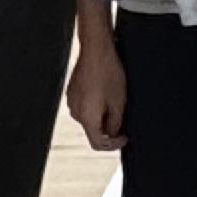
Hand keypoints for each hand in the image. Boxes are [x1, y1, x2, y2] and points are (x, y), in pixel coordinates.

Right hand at [68, 29, 126, 153]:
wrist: (96, 51)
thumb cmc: (108, 73)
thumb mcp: (119, 102)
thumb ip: (116, 123)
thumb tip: (114, 133)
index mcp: (87, 118)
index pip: (98, 144)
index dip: (114, 145)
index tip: (124, 138)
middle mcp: (76, 113)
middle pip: (93, 131)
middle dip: (109, 127)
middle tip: (123, 115)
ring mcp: (72, 102)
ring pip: (89, 118)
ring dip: (102, 115)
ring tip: (114, 99)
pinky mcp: (72, 92)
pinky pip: (85, 106)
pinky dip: (95, 105)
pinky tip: (104, 91)